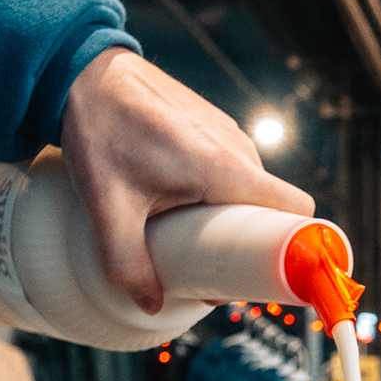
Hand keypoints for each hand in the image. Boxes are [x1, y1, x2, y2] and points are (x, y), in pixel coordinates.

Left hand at [59, 47, 314, 312]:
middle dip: (248, 245)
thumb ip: (127, 265)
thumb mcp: (108, 209)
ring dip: (229, 220)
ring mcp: (228, 135)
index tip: (272, 273)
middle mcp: (239, 150)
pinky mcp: (214, 128)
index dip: (294, 245)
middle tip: (208, 266)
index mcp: (227, 169)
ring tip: (185, 234)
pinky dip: (218, 196)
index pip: (297, 211)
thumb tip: (150, 306)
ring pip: (250, 194)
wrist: (83, 75)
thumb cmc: (100, 133)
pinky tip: (178, 203)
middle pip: (270, 212)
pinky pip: (233, 173)